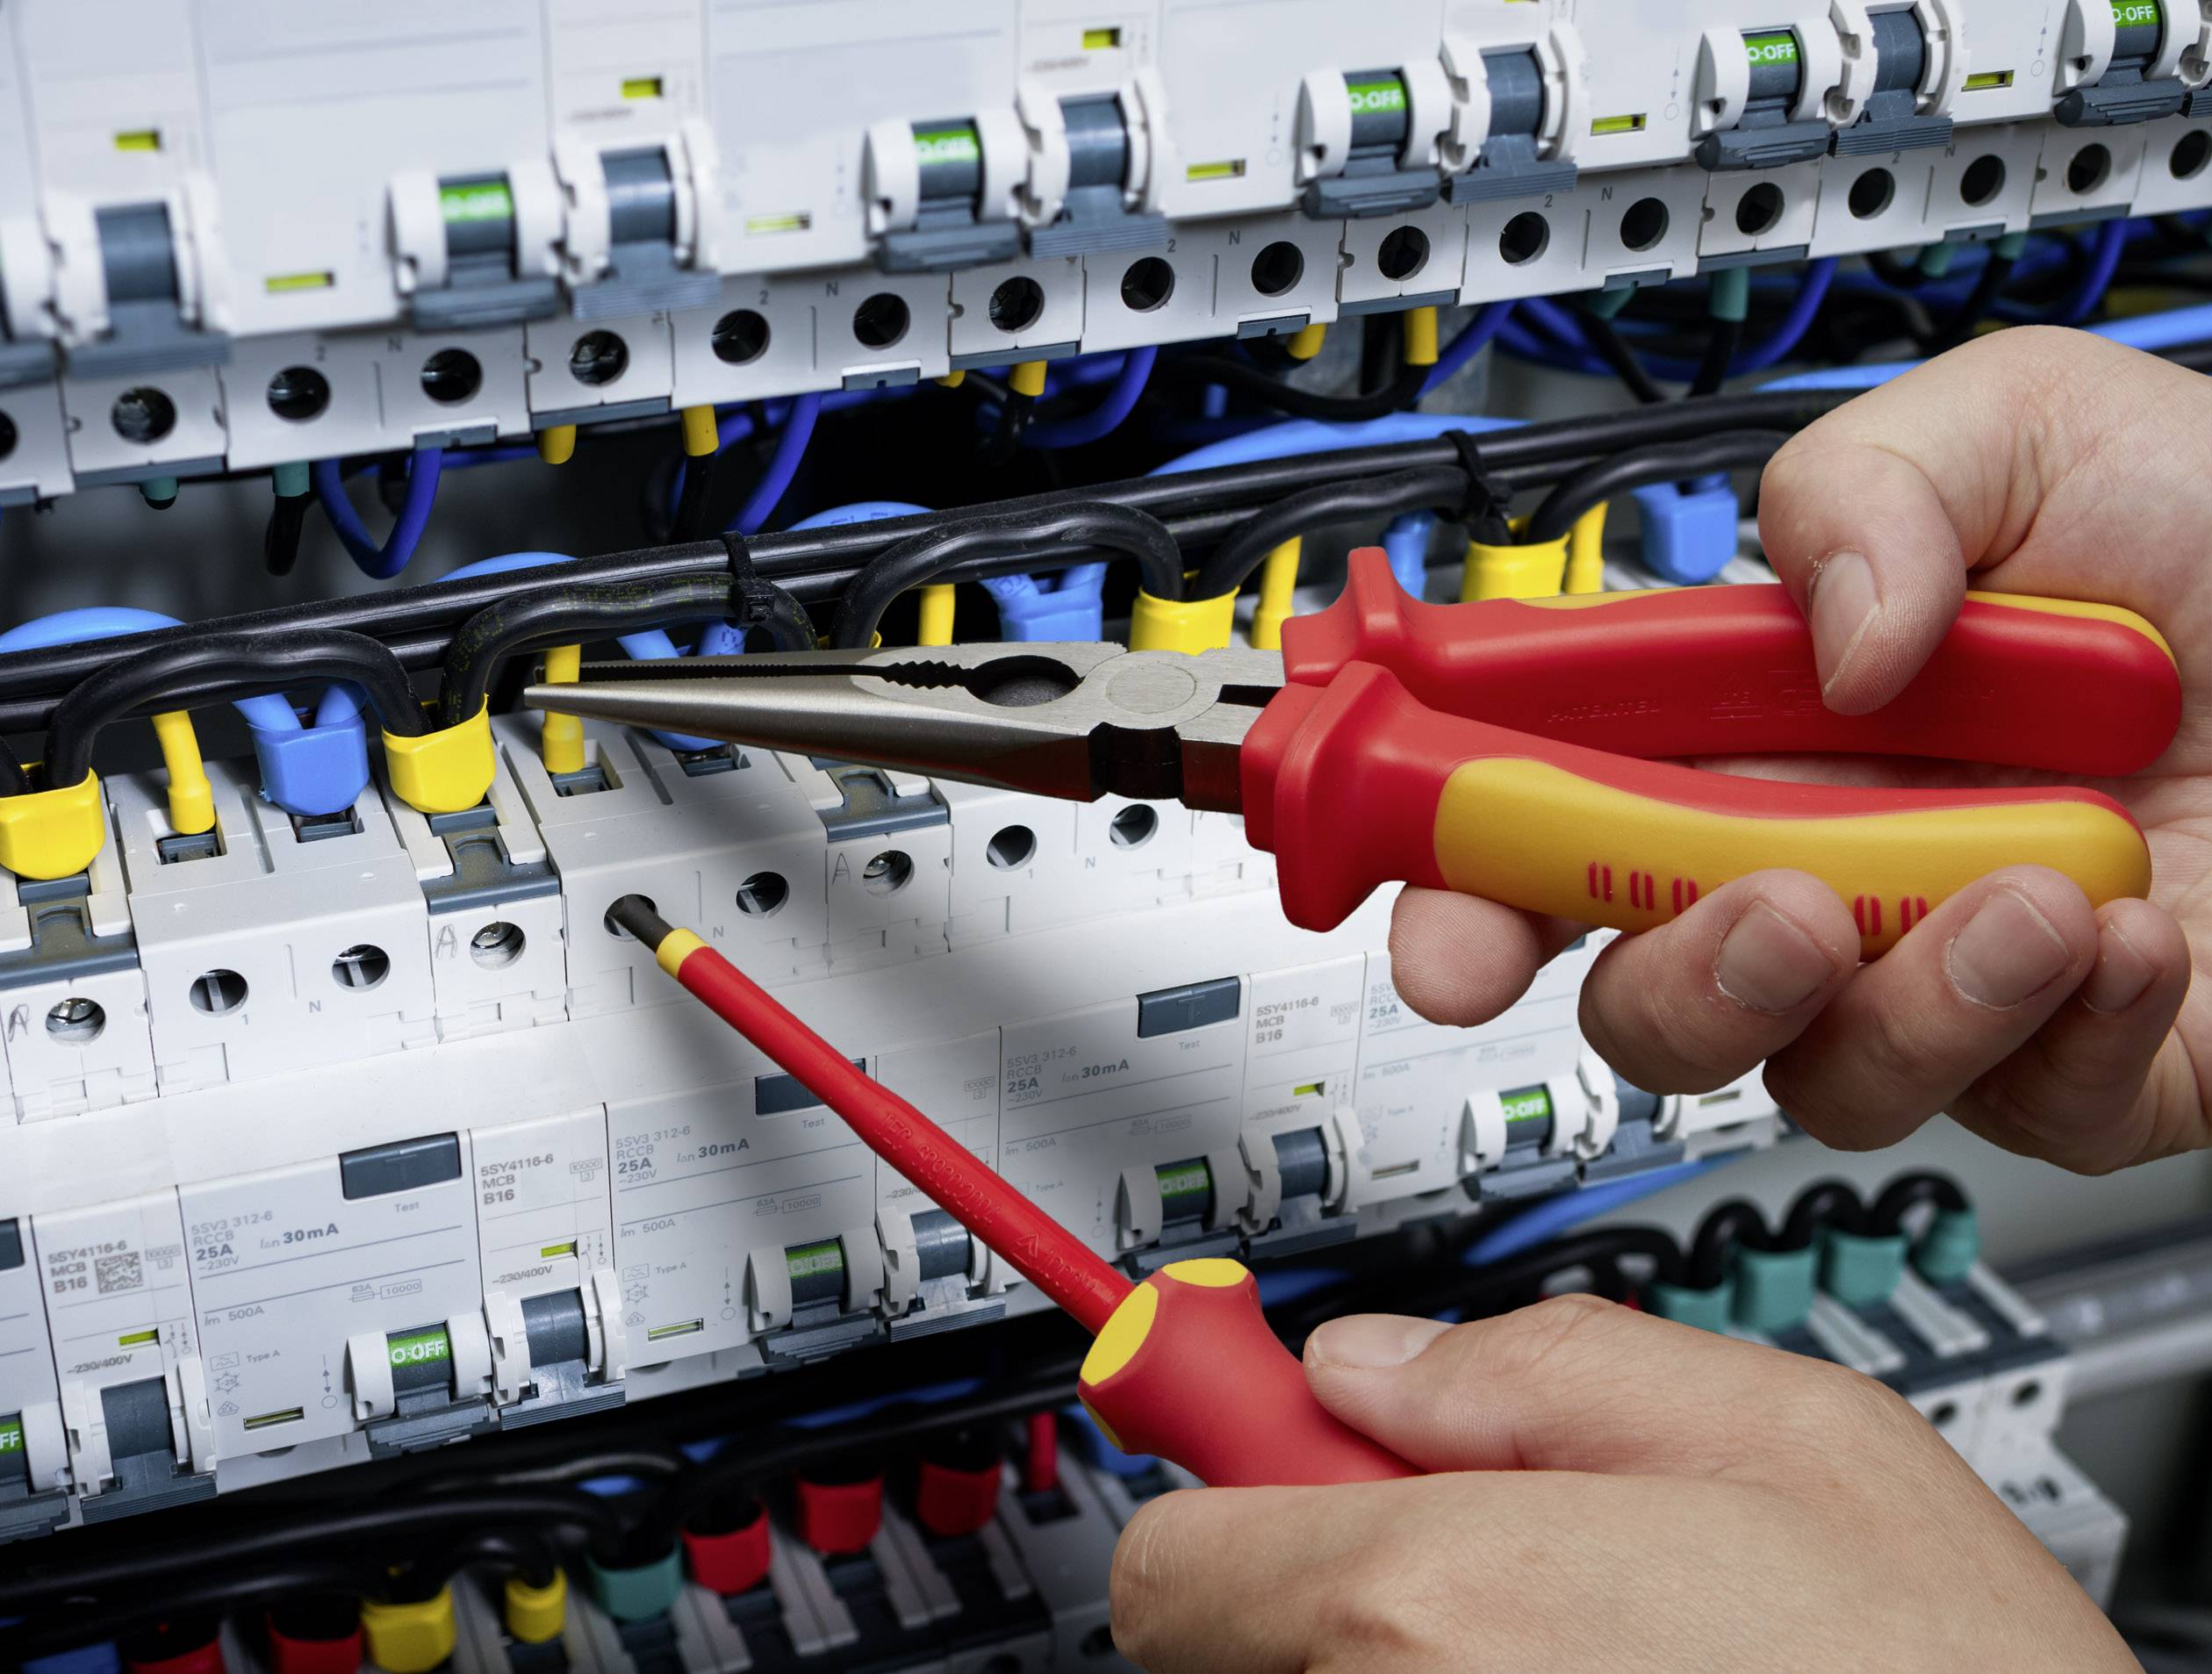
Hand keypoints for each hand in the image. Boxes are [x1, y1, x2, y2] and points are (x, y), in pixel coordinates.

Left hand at [1108, 1297, 2133, 1672]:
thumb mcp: (1788, 1435)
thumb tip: (1376, 1364)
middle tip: (1486, 1552)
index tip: (1268, 1456)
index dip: (1229, 1487)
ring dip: (1411, 1661)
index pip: (1172, 1560)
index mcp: (1430, 1608)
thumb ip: (1545, 1367)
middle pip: (1234, 1648)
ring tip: (1588, 1649)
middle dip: (1331, 1577)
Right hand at [1391, 327, 2205, 1172]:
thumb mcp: (2034, 426)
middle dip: (1674, 983)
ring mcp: (1946, 977)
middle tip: (1772, 907)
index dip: (1471, 882)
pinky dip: (2072, 1033)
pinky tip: (2141, 933)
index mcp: (1764, 723)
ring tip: (2034, 893)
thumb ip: (1867, 484)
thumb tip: (1813, 638)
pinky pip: (2021, 1118)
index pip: (1559, 819)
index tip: (1450, 927)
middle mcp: (1831, 861)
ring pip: (1813, 1082)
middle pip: (1644, 998)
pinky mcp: (2082, 1070)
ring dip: (1902, 1004)